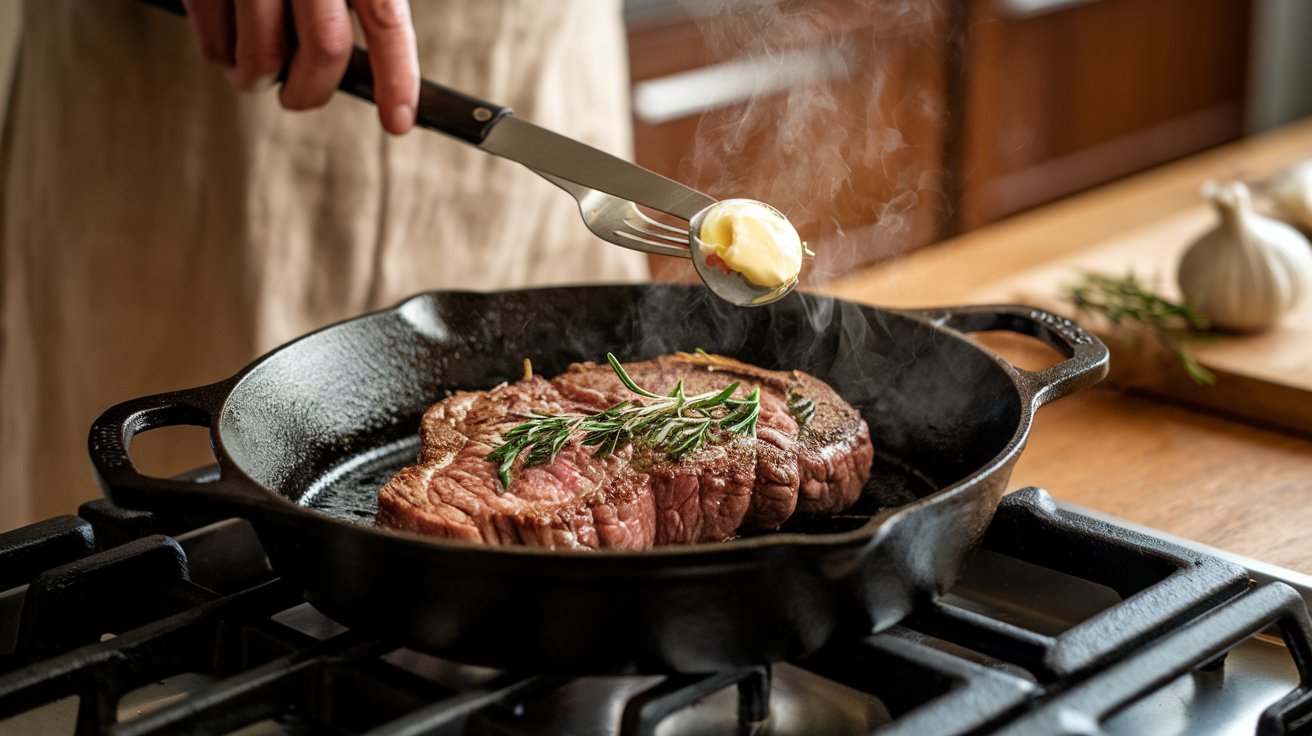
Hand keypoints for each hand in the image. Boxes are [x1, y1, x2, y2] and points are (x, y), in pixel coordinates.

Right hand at [182, 0, 418, 134]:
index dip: (397, 78)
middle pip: (324, 49)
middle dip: (313, 91)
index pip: (386, 21)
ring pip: (263, 57)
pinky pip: (212, 41)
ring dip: (260, 80)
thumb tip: (370, 68)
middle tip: (300, 97)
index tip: (399, 121)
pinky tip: (226, 41)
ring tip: (256, 72)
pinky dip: (221, 55)